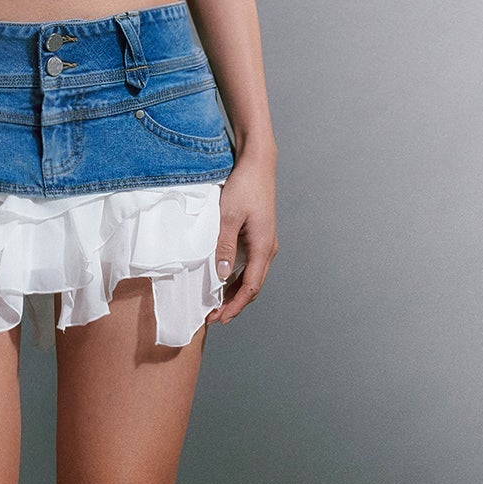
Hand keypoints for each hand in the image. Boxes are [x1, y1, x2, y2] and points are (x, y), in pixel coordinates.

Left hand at [205, 153, 276, 327]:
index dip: (234, 306)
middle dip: (234, 305)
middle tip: (214, 318)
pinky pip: (250, 266)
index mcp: (264, 246)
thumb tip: (221, 274)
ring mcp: (265, 243)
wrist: (258, 165)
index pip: (250, 287)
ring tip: (216, 305)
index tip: (219, 318)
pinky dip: (237, 279)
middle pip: (253, 287)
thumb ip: (224, 246)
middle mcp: (268, 248)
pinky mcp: (259, 237)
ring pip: (252, 278)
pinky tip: (223, 283)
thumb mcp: (229, 215)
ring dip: (235, 294)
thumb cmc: (245, 186)